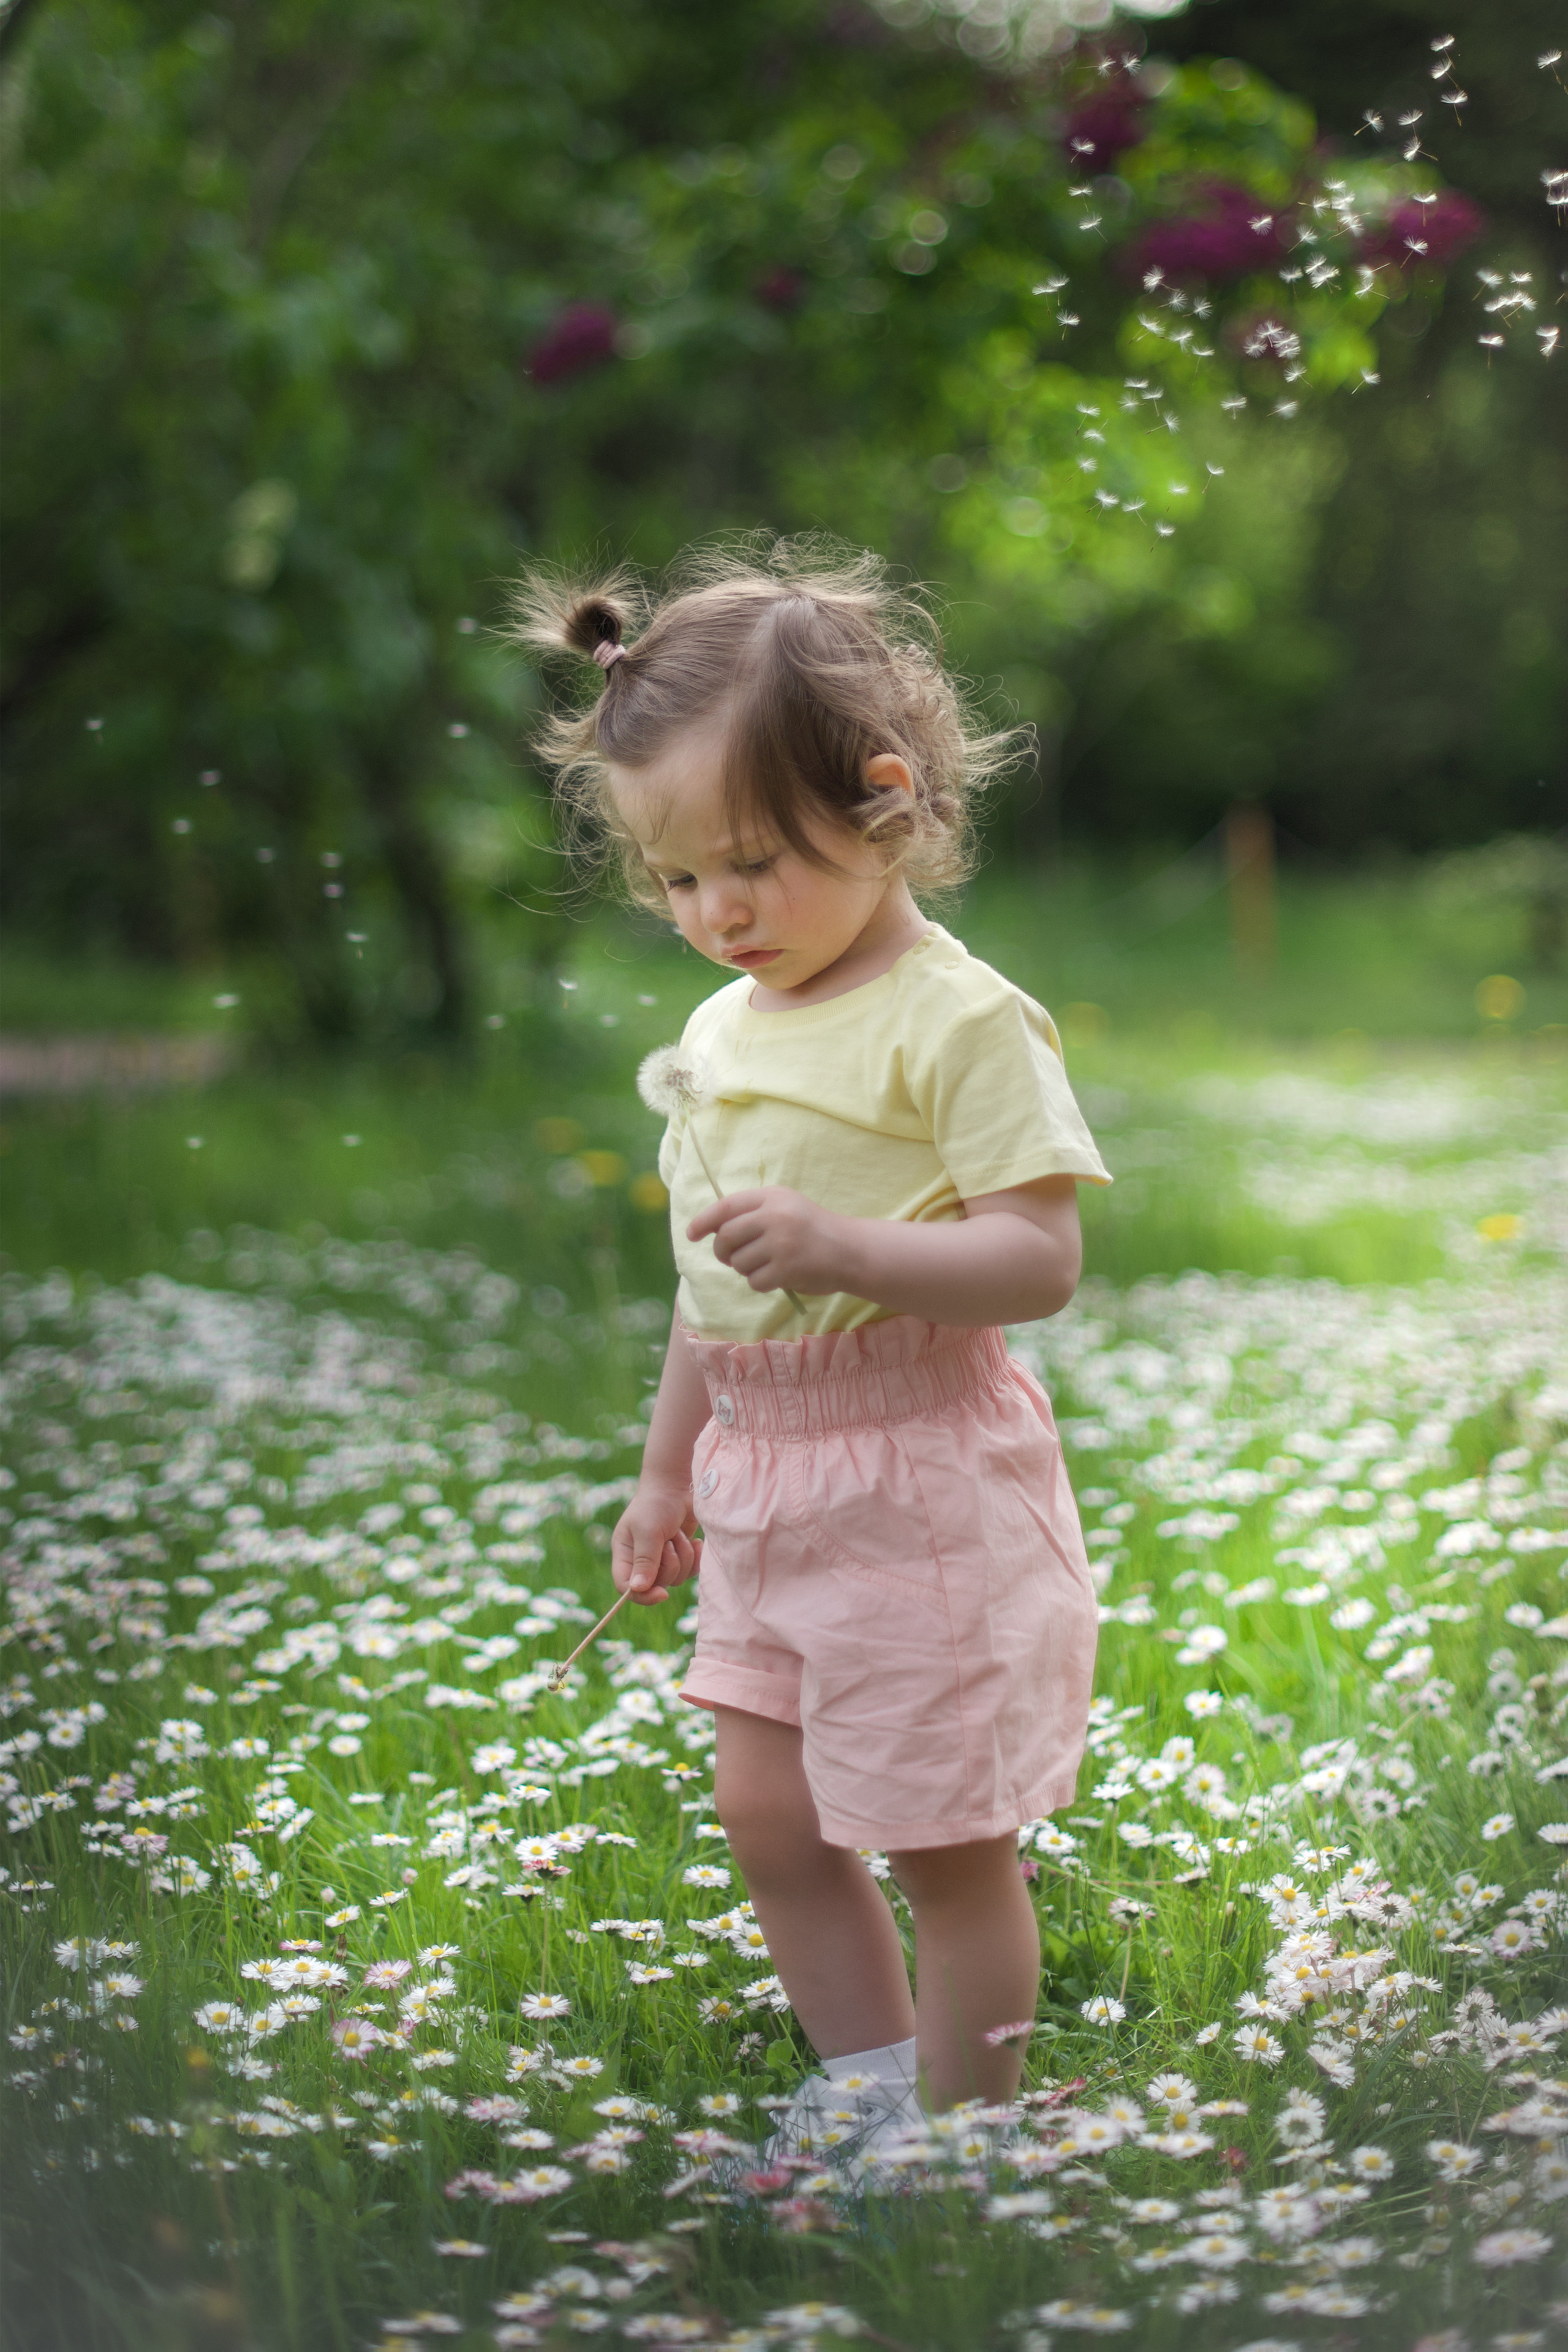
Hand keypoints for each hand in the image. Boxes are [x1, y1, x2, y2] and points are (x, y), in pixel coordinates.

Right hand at [611, 1479, 701, 1606]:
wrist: (679, 1485)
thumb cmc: (656, 1504)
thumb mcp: (648, 1530)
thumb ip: (644, 1560)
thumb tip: (637, 1589)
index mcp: (625, 1554)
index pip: (627, 1587)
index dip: (643, 1595)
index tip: (662, 1594)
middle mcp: (641, 1560)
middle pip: (656, 1585)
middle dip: (669, 1564)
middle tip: (669, 1541)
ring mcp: (662, 1558)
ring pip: (676, 1579)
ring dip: (683, 1556)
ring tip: (678, 1534)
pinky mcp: (680, 1554)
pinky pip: (690, 1571)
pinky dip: (695, 1558)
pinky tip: (696, 1541)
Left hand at [686, 1186, 848, 1297]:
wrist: (849, 1250)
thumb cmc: (812, 1230)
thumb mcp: (786, 1208)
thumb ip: (753, 1213)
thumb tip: (713, 1229)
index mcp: (772, 1197)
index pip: (726, 1206)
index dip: (704, 1220)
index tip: (691, 1234)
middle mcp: (774, 1216)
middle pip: (726, 1236)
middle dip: (722, 1251)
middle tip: (729, 1258)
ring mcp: (780, 1243)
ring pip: (738, 1262)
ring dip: (745, 1269)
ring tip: (766, 1265)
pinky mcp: (786, 1268)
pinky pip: (754, 1281)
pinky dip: (760, 1283)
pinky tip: (777, 1277)